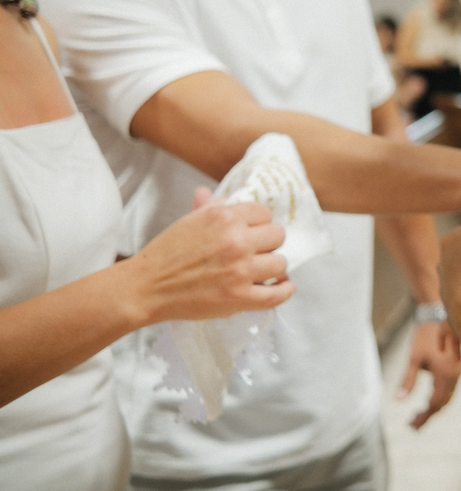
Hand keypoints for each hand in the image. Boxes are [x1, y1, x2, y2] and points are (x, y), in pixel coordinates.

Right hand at [129, 202, 293, 323]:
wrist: (145, 287)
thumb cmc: (165, 254)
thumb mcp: (187, 222)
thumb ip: (207, 207)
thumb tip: (208, 192)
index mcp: (224, 217)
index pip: (265, 213)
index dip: (260, 223)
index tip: (255, 232)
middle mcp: (236, 240)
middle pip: (278, 236)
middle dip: (268, 243)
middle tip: (257, 251)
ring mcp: (240, 270)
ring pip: (281, 263)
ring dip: (273, 267)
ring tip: (263, 270)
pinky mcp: (239, 298)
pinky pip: (277, 294)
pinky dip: (285, 290)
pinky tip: (284, 285)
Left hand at [396, 319, 460, 428]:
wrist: (439, 313)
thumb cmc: (424, 335)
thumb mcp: (413, 358)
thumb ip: (407, 380)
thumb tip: (397, 400)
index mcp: (445, 376)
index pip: (434, 404)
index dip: (423, 417)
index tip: (410, 426)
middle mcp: (455, 376)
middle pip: (442, 403)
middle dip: (428, 414)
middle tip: (412, 424)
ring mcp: (458, 371)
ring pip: (448, 396)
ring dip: (434, 406)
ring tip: (418, 413)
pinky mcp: (457, 366)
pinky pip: (451, 387)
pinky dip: (440, 396)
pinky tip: (429, 399)